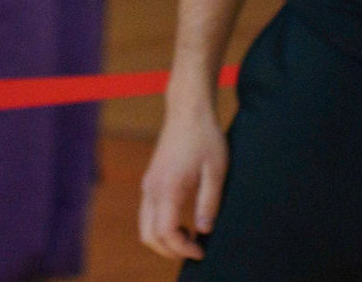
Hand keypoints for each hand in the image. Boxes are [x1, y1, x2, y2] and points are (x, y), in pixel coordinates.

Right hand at [139, 90, 229, 259]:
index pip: (166, 232)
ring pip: (145, 226)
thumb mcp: (216, 171)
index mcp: (168, 187)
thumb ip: (209, 202)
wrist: (188, 110)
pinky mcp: (150, 180)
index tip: (201, 251)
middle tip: (194, 250)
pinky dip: (160, 227)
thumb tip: (203, 230)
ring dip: (164, 239)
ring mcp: (148, 184)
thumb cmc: (205, 138)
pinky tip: (183, 223)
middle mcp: (152, 188)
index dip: (182, 248)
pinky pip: (147, 213)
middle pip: (148, 235)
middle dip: (169, 250)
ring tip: (191, 237)